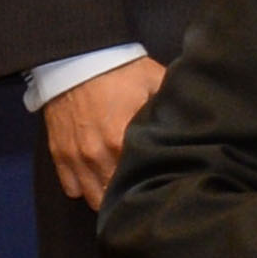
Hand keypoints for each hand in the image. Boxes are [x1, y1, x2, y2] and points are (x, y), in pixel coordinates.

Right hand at [42, 58, 165, 211]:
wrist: (77, 61)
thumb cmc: (121, 71)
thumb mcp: (156, 82)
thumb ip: (172, 109)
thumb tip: (197, 124)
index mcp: (122, 141)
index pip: (139, 180)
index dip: (153, 183)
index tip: (164, 182)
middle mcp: (97, 156)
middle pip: (114, 196)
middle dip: (129, 195)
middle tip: (143, 187)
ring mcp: (76, 158)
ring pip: (91, 197)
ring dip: (106, 194)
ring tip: (121, 187)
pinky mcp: (59, 155)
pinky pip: (71, 188)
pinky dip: (84, 187)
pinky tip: (98, 178)